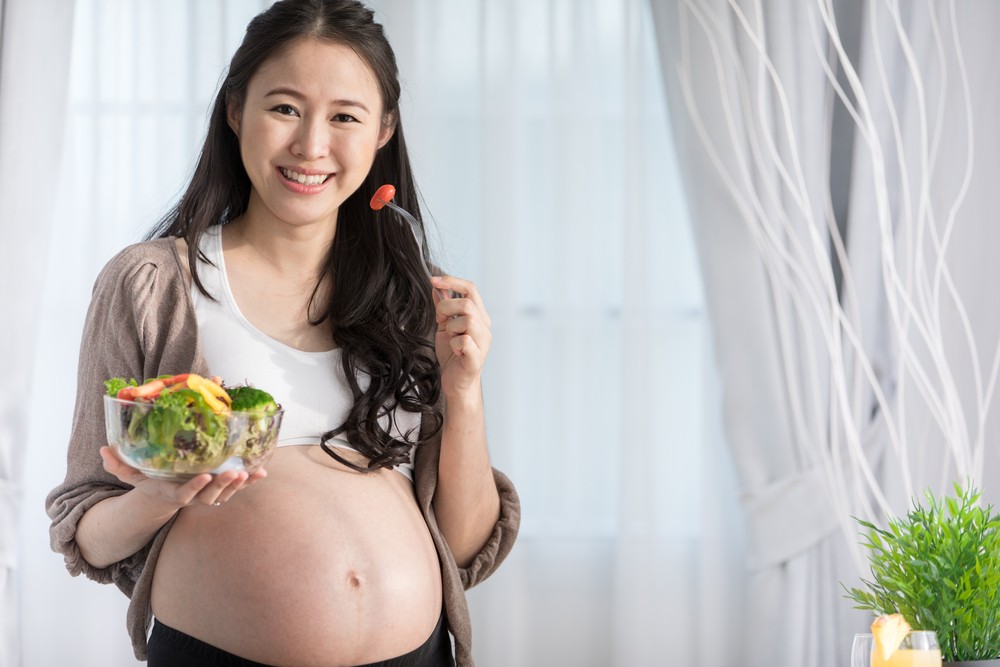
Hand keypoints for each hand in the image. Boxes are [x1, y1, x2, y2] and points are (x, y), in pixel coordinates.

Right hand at [99, 446, 265, 508]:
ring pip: (224, 494)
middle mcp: (192, 497)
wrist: (162, 496)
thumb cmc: (149, 482)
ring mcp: (206, 495)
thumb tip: (103, 450)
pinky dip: (249, 482)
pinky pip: (236, 488)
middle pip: (209, 496)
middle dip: (221, 486)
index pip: (184, 494)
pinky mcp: (218, 490)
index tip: (204, 476)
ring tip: (248, 472)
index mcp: (172, 492)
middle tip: (232, 473)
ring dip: (237, 485)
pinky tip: (262, 472)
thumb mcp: (132, 475)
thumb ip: (119, 465)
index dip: (194, 487)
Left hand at [431, 275, 491, 397]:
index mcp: (479, 317)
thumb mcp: (445, 326)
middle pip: (467, 303)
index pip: (471, 289)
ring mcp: (483, 343)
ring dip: (451, 328)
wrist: (456, 383)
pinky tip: (454, 352)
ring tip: (450, 339)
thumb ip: (443, 308)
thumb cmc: (453, 356)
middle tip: (440, 321)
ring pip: (467, 320)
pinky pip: (464, 342)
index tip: (432, 280)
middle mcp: (485, 328)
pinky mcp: (476, 359)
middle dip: (446, 308)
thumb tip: (437, 288)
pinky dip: (454, 344)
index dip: (452, 281)